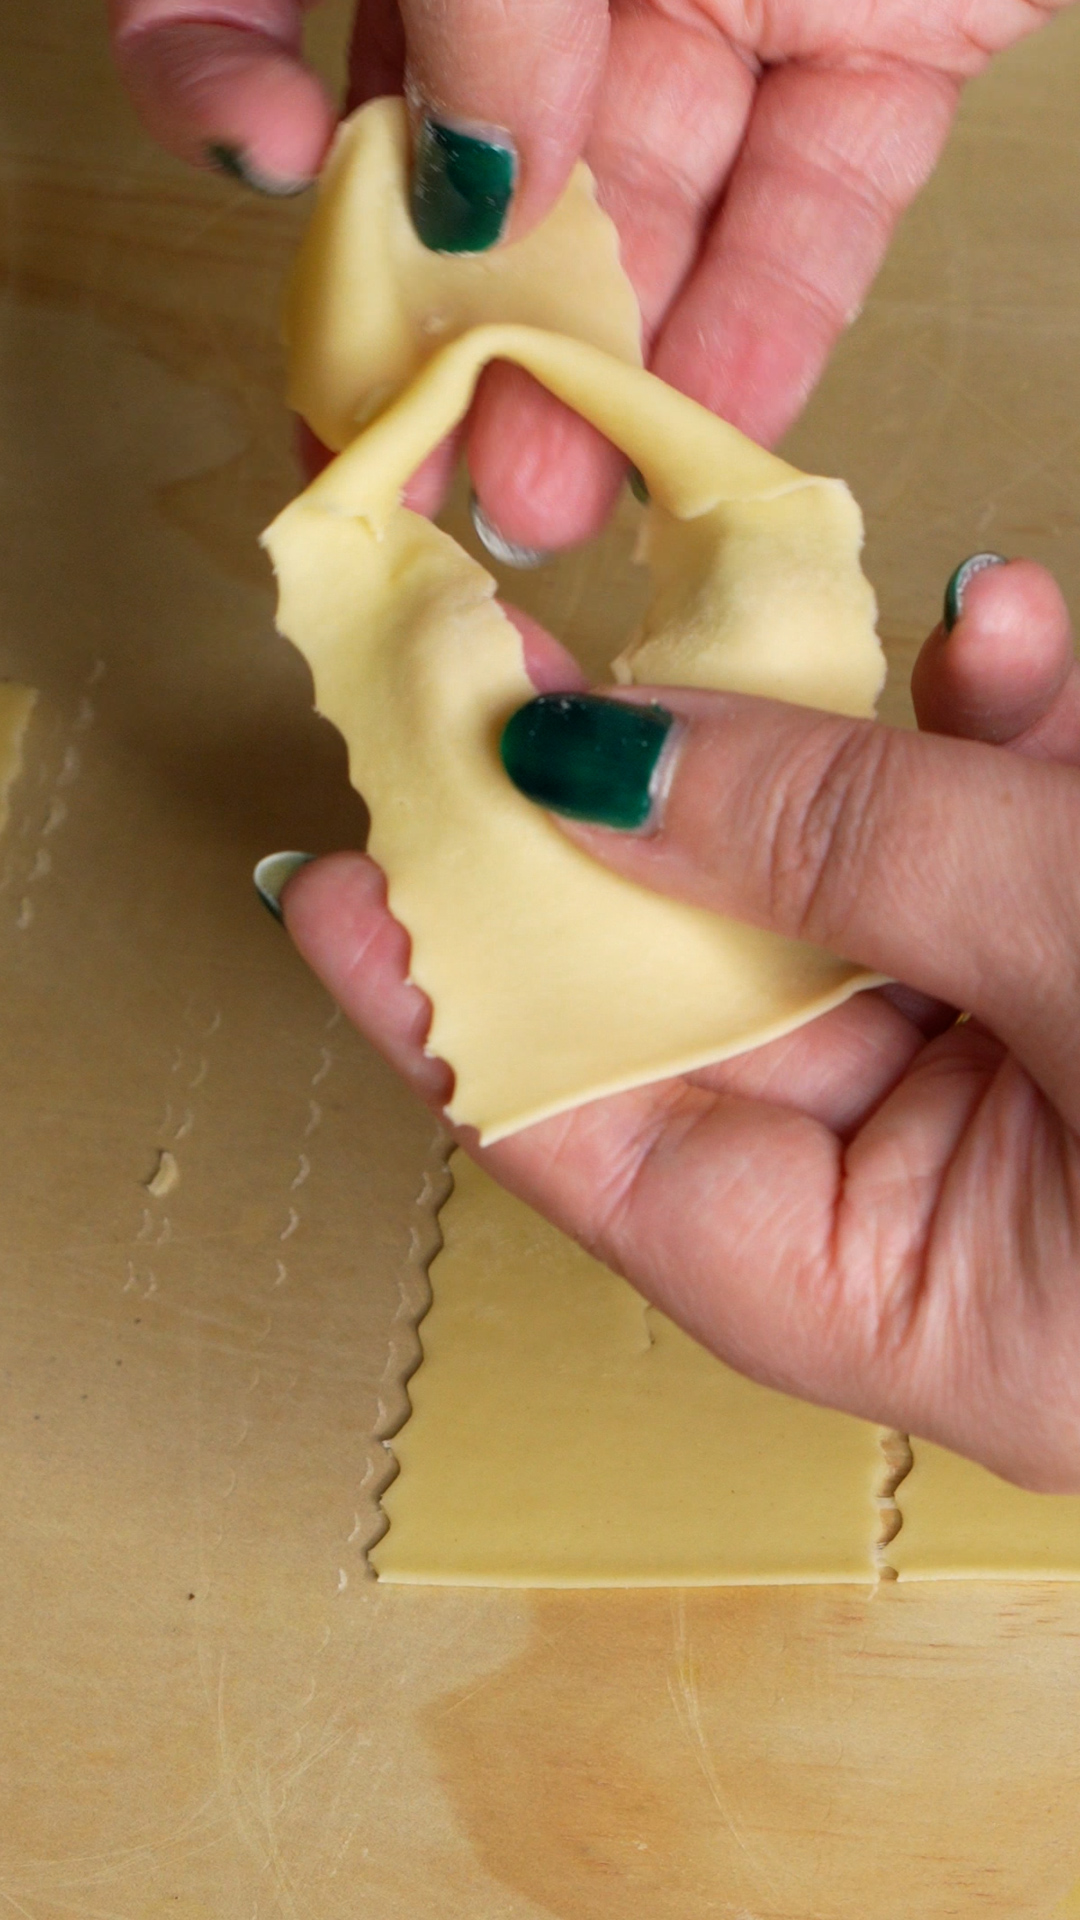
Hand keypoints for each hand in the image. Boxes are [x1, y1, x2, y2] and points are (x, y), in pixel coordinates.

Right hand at [110, 0, 1071, 545]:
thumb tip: (465, 187)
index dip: (232, 69)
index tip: (267, 161)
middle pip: (472, 153)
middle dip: (438, 318)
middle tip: (416, 457)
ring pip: (647, 210)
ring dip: (596, 368)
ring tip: (552, 497)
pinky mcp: (886, 46)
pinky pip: (817, 204)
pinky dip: (769, 322)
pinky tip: (707, 428)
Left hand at [277, 557, 1079, 1492]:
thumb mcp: (1075, 949)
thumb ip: (843, 847)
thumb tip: (586, 766)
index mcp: (918, 1307)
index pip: (617, 1160)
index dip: (468, 1013)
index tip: (345, 886)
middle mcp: (955, 1210)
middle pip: (716, 1004)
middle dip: (623, 829)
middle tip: (501, 686)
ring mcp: (1030, 1085)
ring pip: (858, 899)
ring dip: (830, 746)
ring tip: (741, 612)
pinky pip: (1001, 845)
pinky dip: (992, 736)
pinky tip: (992, 637)